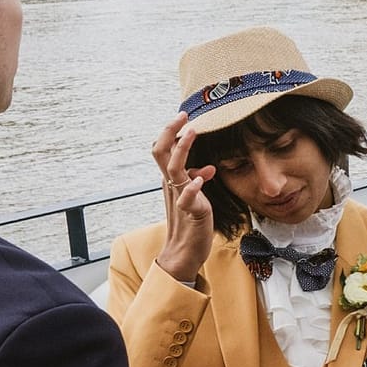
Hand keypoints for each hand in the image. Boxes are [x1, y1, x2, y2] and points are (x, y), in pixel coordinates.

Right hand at [150, 113, 215, 284]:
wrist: (184, 251)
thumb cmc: (190, 222)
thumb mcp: (194, 196)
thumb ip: (197, 180)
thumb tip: (207, 168)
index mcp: (170, 179)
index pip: (163, 150)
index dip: (170, 132)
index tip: (183, 116)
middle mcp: (171, 185)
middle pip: (159, 153)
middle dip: (169, 131)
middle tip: (183, 115)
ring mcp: (179, 197)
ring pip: (172, 169)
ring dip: (182, 150)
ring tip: (192, 132)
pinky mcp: (190, 212)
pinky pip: (186, 198)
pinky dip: (193, 186)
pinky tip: (202, 176)